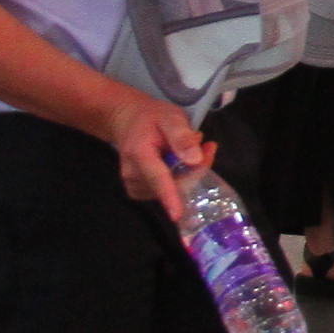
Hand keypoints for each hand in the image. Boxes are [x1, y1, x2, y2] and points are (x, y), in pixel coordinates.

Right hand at [105, 96, 211, 218]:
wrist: (128, 121)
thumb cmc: (151, 117)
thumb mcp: (170, 117)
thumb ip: (182, 137)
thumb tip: (195, 160)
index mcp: (139, 154)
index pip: (157, 178)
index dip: (169, 197)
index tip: (177, 215)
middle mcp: (132, 174)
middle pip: (173, 185)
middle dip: (196, 170)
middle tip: (205, 145)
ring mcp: (134, 185)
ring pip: (173, 189)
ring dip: (190, 173)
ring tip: (190, 148)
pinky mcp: (138, 190)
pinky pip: (167, 191)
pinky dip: (180, 179)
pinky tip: (181, 162)